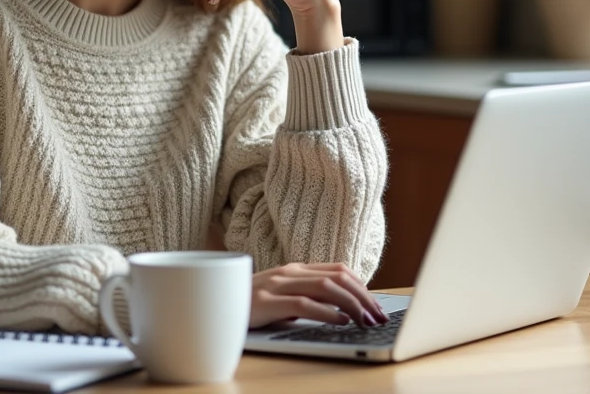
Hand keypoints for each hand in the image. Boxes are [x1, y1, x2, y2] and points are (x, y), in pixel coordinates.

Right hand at [250, 262, 388, 328]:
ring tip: (366, 321)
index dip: (363, 287)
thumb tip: (342, 311)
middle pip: (338, 277)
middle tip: (379, 317)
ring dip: (352, 304)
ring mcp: (276, 284)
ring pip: (326, 287)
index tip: (376, 306)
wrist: (210, 305)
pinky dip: (327, 312)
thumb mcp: (283, 300)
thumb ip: (307, 299)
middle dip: (364, 297)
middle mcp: (289, 272)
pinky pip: (303, 303)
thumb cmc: (249, 306)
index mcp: (295, 269)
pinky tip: (341, 321)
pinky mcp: (266, 301)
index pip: (338, 270)